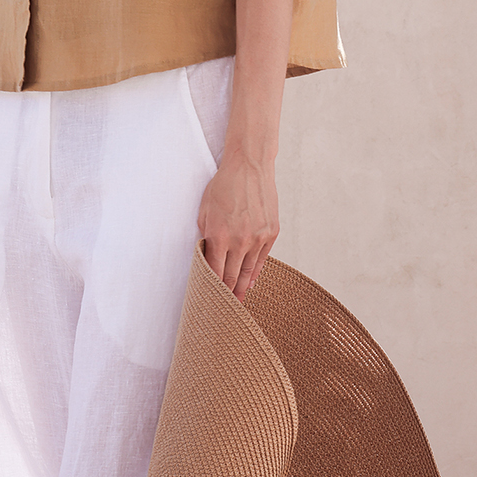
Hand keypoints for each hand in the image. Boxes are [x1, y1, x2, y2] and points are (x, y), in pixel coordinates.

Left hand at [197, 144, 278, 303]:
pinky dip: (255, 273)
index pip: (215, 273)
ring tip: (237, 302)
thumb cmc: (223, 186)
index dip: (212, 289)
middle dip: (227, 295)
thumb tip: (208, 258)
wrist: (250, 167)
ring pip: (249, 272)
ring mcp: (259, 238)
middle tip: (223, 310)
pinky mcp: (271, 233)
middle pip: (232, 277)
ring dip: (242, 288)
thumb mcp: (204, 211)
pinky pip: (262, 260)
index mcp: (220, 236)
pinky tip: (250, 283)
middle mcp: (241, 240)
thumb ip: (205, 237)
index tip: (209, 301)